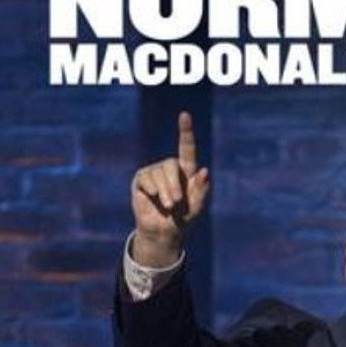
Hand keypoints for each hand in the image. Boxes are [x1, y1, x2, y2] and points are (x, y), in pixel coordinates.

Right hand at [130, 110, 209, 265]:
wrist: (164, 232)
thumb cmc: (183, 219)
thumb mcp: (196, 207)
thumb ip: (201, 190)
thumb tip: (204, 171)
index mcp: (186, 172)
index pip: (186, 148)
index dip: (185, 132)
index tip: (185, 115)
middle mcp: (169, 168)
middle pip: (171, 164)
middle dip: (175, 185)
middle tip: (177, 202)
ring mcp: (154, 172)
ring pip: (159, 173)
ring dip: (165, 193)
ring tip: (168, 206)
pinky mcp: (141, 179)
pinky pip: (146, 179)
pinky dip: (152, 191)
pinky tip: (153, 198)